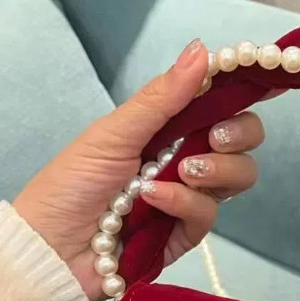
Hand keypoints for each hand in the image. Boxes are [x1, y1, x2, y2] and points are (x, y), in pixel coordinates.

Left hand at [13, 39, 263, 300]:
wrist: (53, 248)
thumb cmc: (72, 184)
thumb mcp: (114, 132)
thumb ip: (162, 98)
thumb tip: (202, 52)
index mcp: (169, 131)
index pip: (220, 110)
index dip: (238, 100)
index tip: (246, 91)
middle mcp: (185, 162)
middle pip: (242, 146)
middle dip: (239, 136)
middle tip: (213, 138)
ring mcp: (188, 199)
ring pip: (237, 179)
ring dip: (215, 171)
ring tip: (181, 172)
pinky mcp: (186, 235)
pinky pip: (207, 214)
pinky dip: (183, 202)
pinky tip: (153, 200)